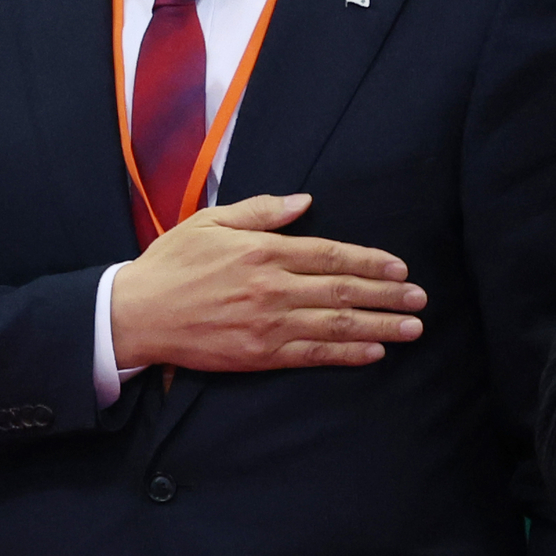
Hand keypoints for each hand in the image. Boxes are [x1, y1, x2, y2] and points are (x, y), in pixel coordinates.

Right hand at [107, 191, 425, 373]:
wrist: (136, 314)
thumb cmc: (170, 264)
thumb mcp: (208, 223)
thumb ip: (259, 211)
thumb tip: (303, 201)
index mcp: (260, 251)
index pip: (329, 255)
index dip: (369, 261)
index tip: (400, 268)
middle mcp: (270, 287)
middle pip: (342, 290)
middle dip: (387, 295)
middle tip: (419, 298)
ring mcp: (268, 323)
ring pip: (336, 324)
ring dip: (380, 326)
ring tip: (412, 327)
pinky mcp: (260, 354)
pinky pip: (314, 353)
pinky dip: (348, 353)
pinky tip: (374, 351)